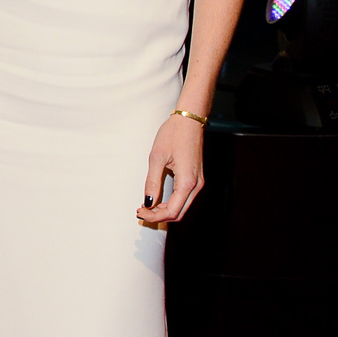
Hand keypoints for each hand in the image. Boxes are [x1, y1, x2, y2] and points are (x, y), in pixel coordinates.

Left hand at [137, 112, 204, 226]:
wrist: (189, 120)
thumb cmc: (173, 134)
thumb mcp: (157, 158)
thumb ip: (152, 183)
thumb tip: (148, 203)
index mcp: (187, 182)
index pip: (171, 211)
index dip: (154, 217)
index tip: (140, 212)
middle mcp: (196, 185)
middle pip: (178, 213)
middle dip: (159, 217)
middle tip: (141, 211)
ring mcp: (198, 182)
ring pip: (182, 208)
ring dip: (165, 211)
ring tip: (147, 207)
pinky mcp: (196, 178)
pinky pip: (184, 198)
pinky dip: (171, 203)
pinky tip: (158, 200)